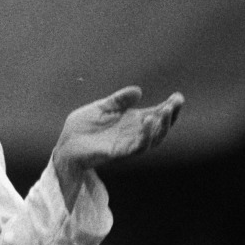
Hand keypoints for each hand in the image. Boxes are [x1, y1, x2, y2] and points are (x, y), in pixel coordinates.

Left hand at [53, 86, 183, 177]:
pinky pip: (138, 147)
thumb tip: (138, 91)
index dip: (169, 107)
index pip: (156, 115)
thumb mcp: (102, 108)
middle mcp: (133, 133)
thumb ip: (119, 100)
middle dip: (170, 116)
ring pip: (152, 139)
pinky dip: (145, 137)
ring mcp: (128, 144)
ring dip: (160, 127)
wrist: (66, 144)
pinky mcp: (119, 153)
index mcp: (132, 122)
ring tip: (164, 112)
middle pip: (160, 128)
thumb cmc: (83, 127)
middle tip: (175, 103)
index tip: (178, 97)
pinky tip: (148, 123)